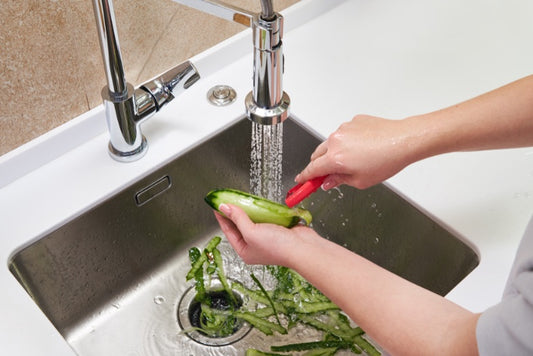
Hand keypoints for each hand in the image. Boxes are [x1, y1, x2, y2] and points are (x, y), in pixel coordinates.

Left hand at [214, 203, 319, 266]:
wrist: (303, 248)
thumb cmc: (277, 246)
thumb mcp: (251, 232)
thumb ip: (238, 219)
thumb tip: (225, 208)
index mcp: (245, 251)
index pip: (228, 231)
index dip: (222, 217)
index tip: (217, 204)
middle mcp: (254, 246)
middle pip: (240, 226)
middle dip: (234, 213)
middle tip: (228, 199)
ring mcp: (267, 238)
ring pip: (253, 221)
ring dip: (248, 210)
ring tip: (241, 199)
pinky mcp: (278, 230)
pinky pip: (266, 218)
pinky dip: (262, 210)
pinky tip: (258, 203)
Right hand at [296, 115, 417, 189]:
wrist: (403, 140)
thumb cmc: (387, 160)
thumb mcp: (361, 181)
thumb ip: (339, 181)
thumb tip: (329, 182)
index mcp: (335, 158)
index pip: (312, 170)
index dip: (304, 178)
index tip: (300, 182)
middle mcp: (335, 141)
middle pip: (317, 155)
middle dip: (319, 165)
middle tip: (328, 174)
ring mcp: (343, 129)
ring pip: (330, 144)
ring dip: (334, 153)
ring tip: (355, 160)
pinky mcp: (353, 122)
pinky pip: (344, 134)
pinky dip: (347, 142)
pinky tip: (363, 149)